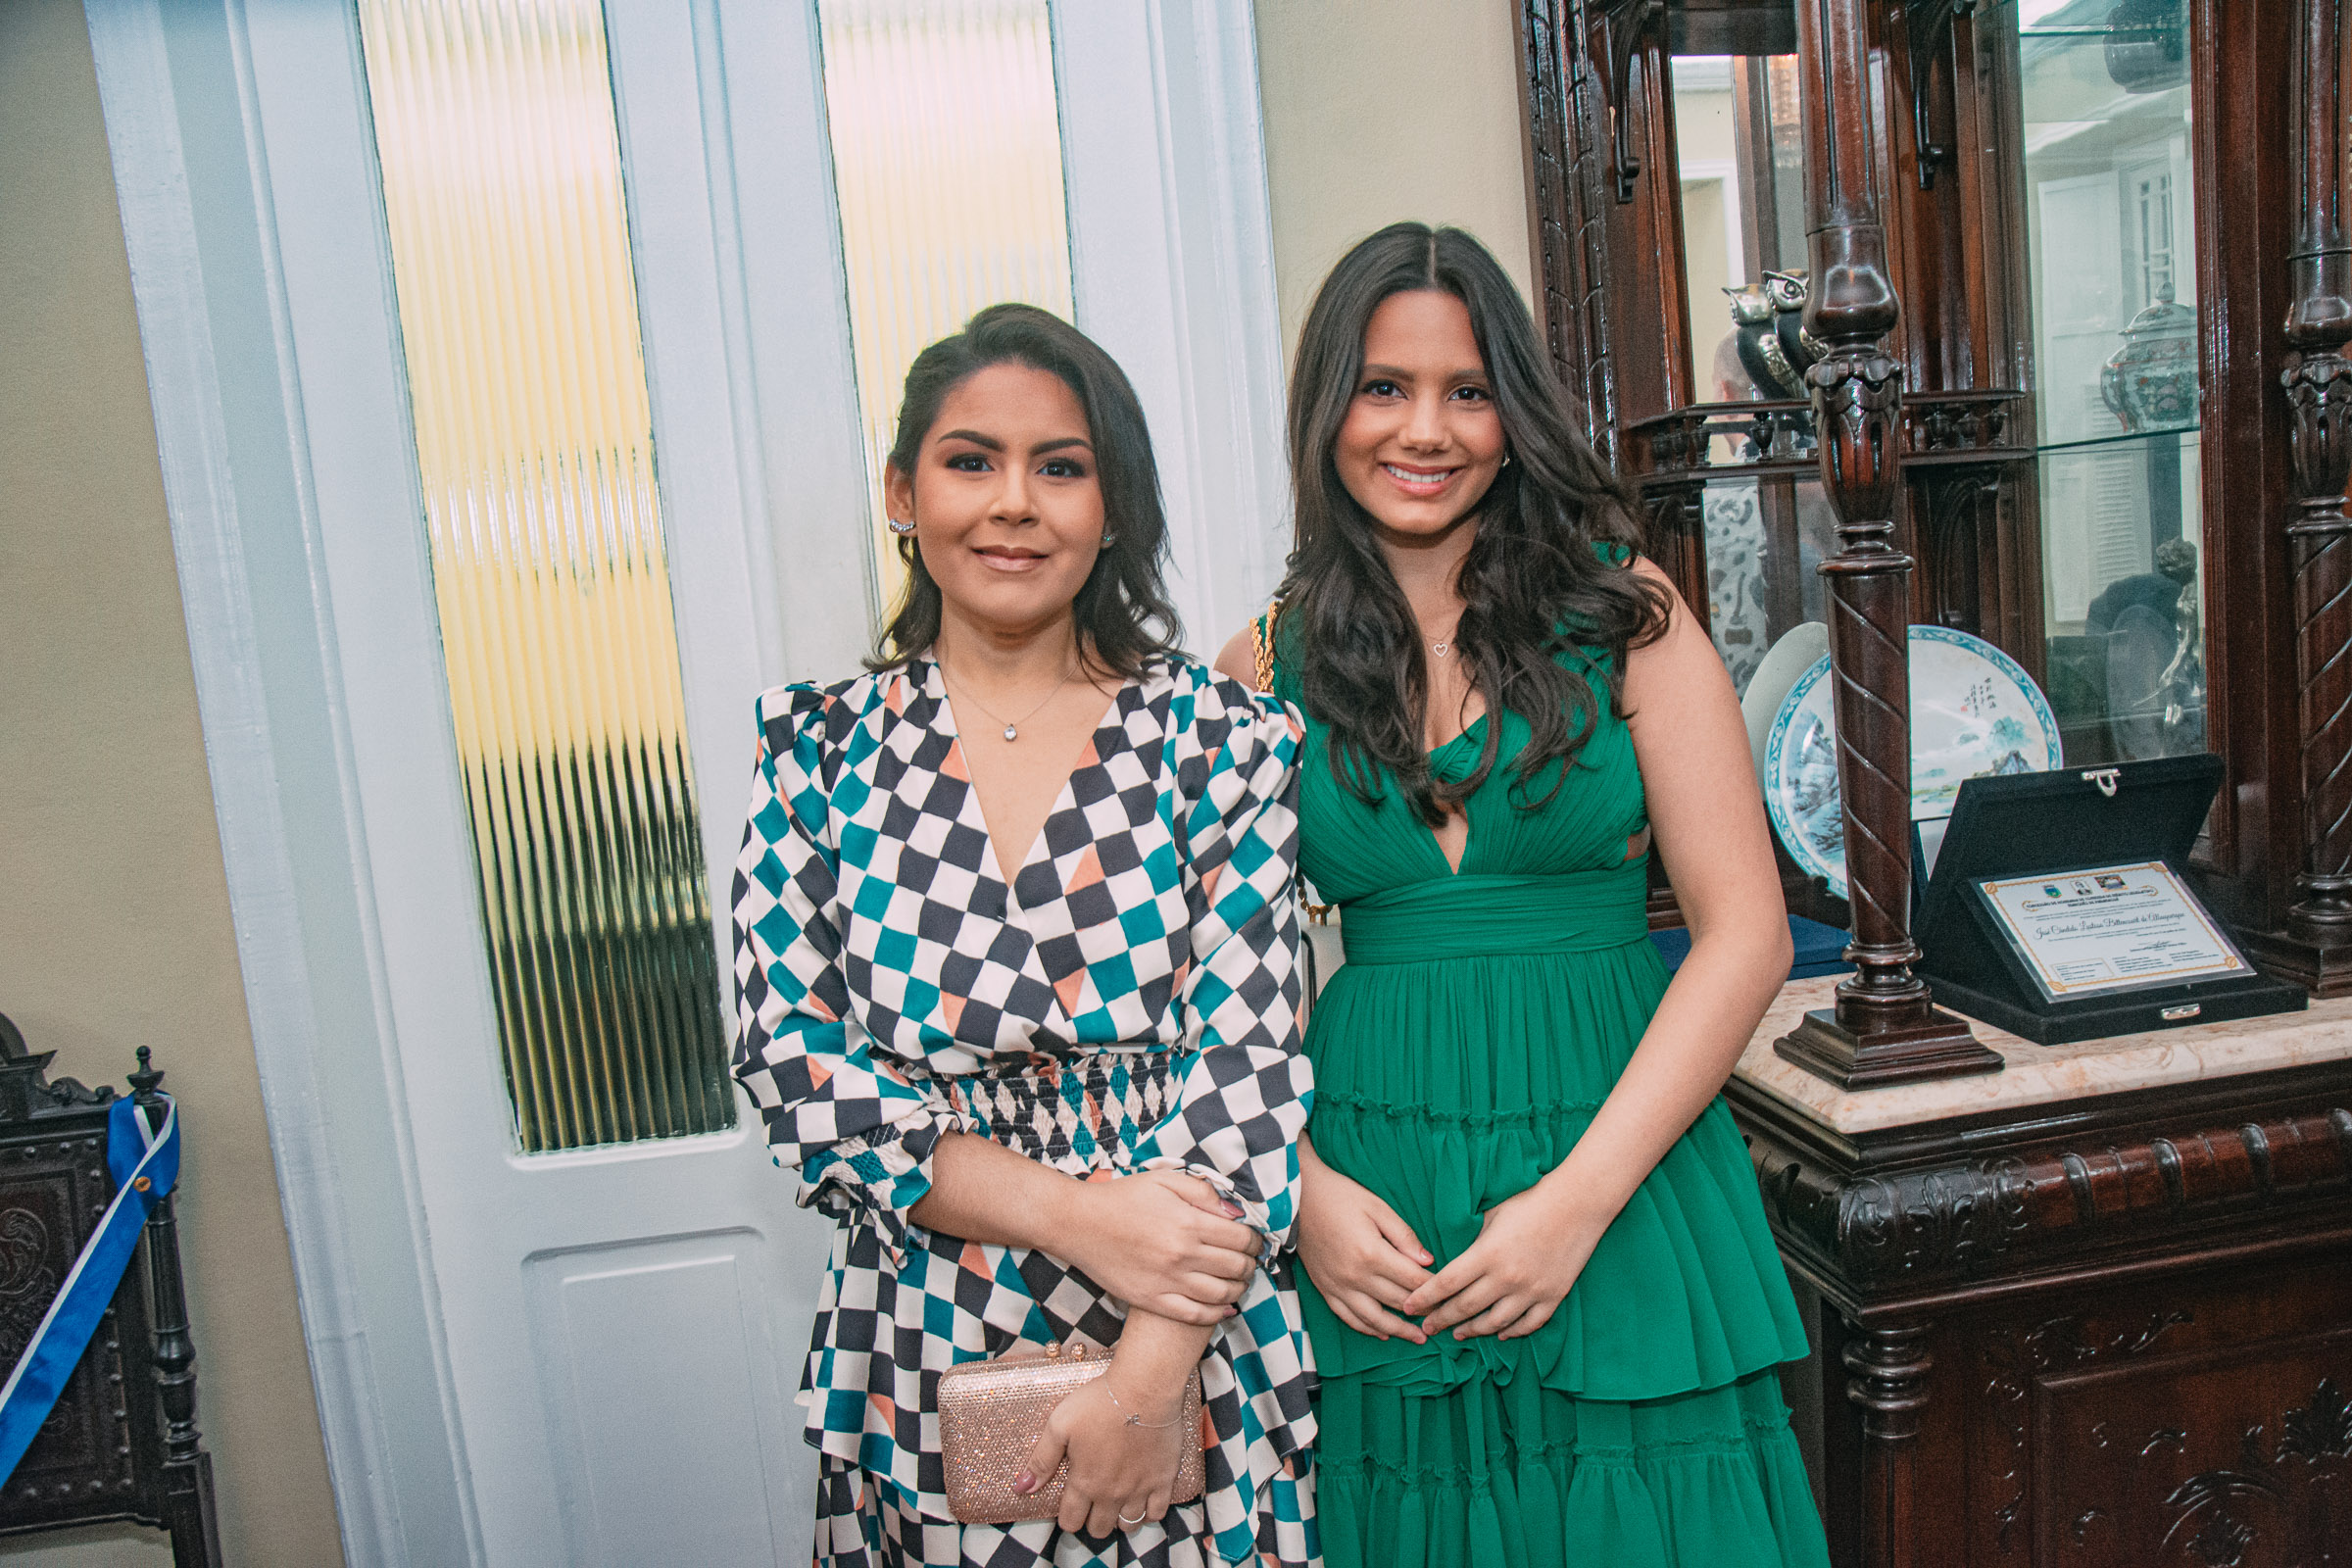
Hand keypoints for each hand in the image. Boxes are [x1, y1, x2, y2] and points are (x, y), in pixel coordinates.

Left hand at [1015, 1373, 1191, 1536]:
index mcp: (1084, 1482)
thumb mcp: (1060, 1425)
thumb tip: (1021, 1488)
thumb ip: (1042, 1460)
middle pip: (1099, 1529)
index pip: (1071, 1521)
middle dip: (1091, 1521)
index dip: (1067, 1518)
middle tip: (1092, 1504)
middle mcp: (1111, 1493)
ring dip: (1119, 1520)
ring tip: (1116, 1503)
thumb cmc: (1099, 1402)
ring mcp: (1140, 1489)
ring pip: (1128, 1526)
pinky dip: (1148, 1513)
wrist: (1144, 1388)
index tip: (1070, 1506)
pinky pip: (1157, 1513)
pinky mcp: (1163, 1479)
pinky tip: (1142, 1500)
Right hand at [1064, 1172, 1261, 1324]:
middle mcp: (1182, 1254)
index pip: (1241, 1239)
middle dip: (1250, 1265)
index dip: (1255, 1241)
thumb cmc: (1121, 1197)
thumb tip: (1236, 1211)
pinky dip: (1217, 1313)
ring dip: (1239, 1288)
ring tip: (1239, 1281)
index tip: (1254, 1240)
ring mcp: (1167, 1281)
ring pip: (1221, 1294)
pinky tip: (1225, 1307)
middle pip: (1236, 1267)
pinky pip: (1194, 1314)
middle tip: (1250, 1261)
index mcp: (1188, 1222)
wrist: (1077, 1223)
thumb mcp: (1164, 1180)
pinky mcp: (1152, 1300)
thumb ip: (1203, 1192)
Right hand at [1295, 1155, 1431, 1342]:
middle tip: (1443, 1318)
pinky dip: (1368, 1329)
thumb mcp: (1377, 1207)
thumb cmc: (1340, 1196)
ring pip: (1375, 1319)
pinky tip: (1383, 1333)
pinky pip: (1349, 1318)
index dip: (1435, 1289)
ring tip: (1420, 1338)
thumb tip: (1428, 1261)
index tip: (1450, 1294)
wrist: (1296, 1198)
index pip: (1413, 1280)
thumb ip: (1404, 1236)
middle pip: (1398, 1302)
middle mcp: (1355, 1277)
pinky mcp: (1325, 1290)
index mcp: (1372, 1254)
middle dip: (1424, 1312)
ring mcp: (1338, 1287)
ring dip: (1400, 1331)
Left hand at [1401, 1182, 1609, 1340]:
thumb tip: (1452, 1257)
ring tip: (1459, 1333)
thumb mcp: (1492, 1215)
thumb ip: (1472, 1241)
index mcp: (1487, 1253)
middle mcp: (1507, 1277)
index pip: (1447, 1283)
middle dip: (1442, 1319)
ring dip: (1473, 1330)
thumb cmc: (1530, 1201)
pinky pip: (1528, 1324)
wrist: (1577, 1203)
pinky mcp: (1553, 1297)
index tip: (1410, 1307)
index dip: (1425, 1298)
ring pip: (1495, 1323)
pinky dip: (1512, 1332)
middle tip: (1427, 1327)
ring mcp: (1532, 1290)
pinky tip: (1500, 1333)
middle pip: (1466, 1307)